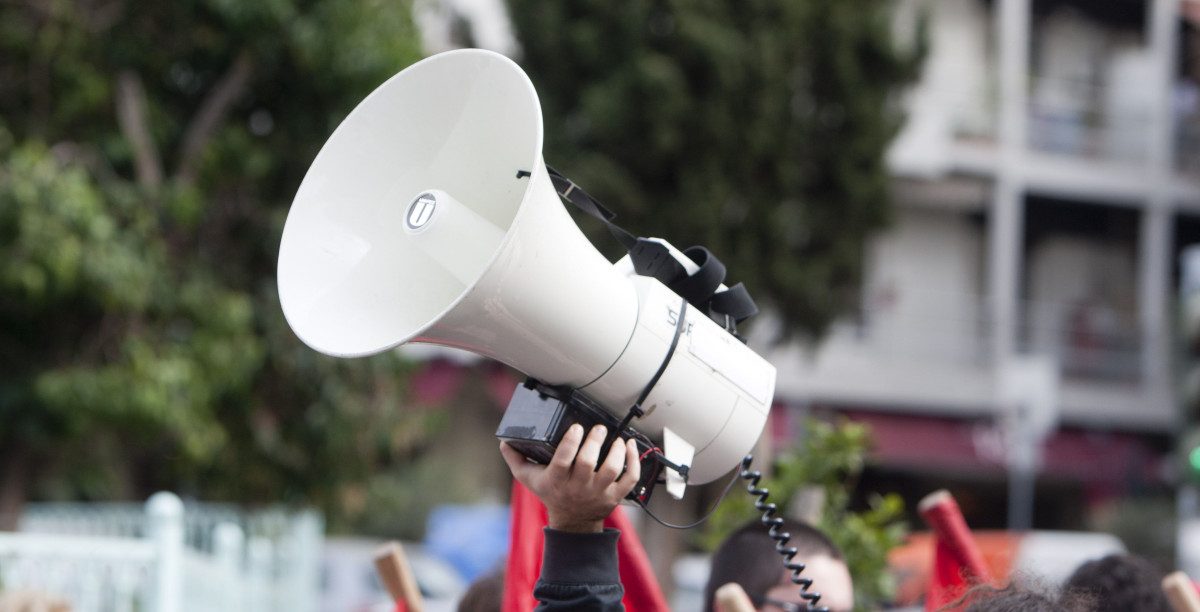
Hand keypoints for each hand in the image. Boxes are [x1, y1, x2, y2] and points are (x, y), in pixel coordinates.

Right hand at [500, 423, 641, 532]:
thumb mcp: (528, 478)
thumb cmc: (551, 494)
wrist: (572, 522)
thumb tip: (504, 441)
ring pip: (612, 469)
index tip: (576, 427)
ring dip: (617, 451)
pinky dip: (634, 462)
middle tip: (598, 428)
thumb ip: (515, 459)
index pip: (563, 460)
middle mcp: (578, 487)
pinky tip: (631, 446)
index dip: (571, 442)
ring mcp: (598, 492)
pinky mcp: (615, 496)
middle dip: (595, 441)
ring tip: (616, 438)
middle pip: (588, 462)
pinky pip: (630, 479)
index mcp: (556, 480)